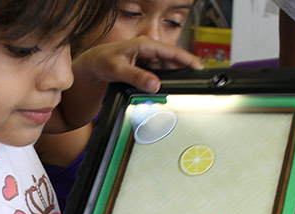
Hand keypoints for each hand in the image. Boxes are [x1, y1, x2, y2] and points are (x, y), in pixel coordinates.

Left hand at [75, 35, 202, 92]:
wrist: (94, 64)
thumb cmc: (103, 61)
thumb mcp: (118, 70)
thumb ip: (136, 77)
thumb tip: (155, 85)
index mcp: (145, 45)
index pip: (173, 52)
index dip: (188, 60)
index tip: (200, 69)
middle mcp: (150, 49)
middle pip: (174, 60)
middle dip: (184, 70)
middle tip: (195, 84)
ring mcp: (149, 57)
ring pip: (168, 68)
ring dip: (174, 77)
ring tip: (182, 88)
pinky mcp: (147, 65)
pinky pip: (161, 72)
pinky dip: (165, 80)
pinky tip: (166, 88)